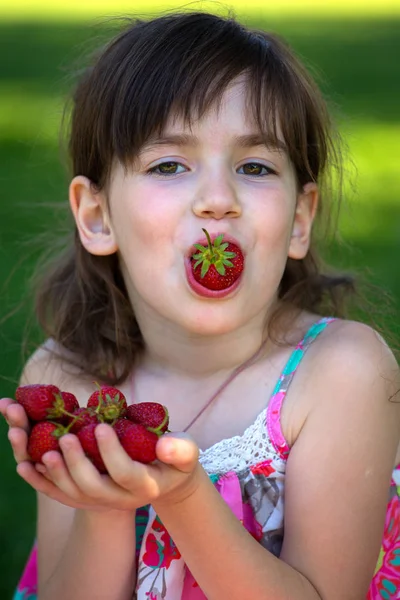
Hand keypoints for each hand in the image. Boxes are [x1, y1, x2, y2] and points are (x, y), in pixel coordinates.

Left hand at [1, 398, 199, 511]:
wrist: (161, 481)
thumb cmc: (175, 460)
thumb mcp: (186, 453)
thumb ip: (181, 449)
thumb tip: (164, 445)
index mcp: (144, 486)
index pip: (125, 473)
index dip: (112, 452)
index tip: (101, 427)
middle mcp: (119, 500)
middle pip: (92, 487)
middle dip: (76, 462)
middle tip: (65, 437)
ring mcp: (99, 502)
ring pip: (70, 492)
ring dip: (52, 470)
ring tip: (41, 449)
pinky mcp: (84, 498)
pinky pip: (58, 494)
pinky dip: (40, 482)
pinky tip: (23, 466)